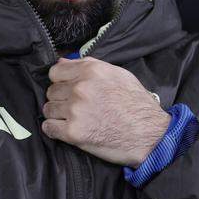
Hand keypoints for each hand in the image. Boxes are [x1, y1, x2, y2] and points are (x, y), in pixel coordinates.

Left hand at [43, 57, 168, 167]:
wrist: (150, 136)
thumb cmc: (137, 105)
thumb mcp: (118, 75)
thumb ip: (89, 66)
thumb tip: (63, 62)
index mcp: (91, 70)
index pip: (55, 72)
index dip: (60, 81)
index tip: (67, 89)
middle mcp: (80, 88)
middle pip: (51, 91)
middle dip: (60, 99)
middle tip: (75, 107)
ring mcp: (75, 110)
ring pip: (48, 109)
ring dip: (57, 115)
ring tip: (74, 120)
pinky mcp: (73, 132)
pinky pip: (49, 128)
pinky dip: (55, 130)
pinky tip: (66, 130)